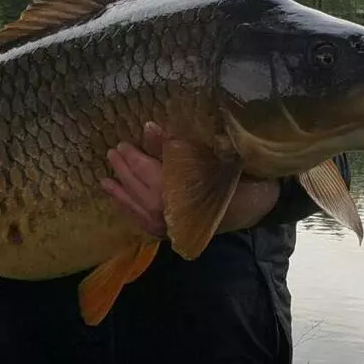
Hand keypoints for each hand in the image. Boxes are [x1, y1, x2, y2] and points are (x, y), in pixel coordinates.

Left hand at [100, 122, 280, 237]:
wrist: (259, 204)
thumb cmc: (235, 175)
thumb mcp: (205, 154)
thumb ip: (171, 146)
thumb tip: (147, 128)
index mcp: (180, 191)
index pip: (149, 172)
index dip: (134, 157)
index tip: (122, 144)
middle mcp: (173, 212)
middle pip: (141, 190)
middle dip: (125, 172)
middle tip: (112, 154)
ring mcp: (172, 227)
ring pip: (139, 208)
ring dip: (121, 194)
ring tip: (105, 181)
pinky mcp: (174, 234)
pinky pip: (145, 223)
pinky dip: (131, 212)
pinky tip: (121, 203)